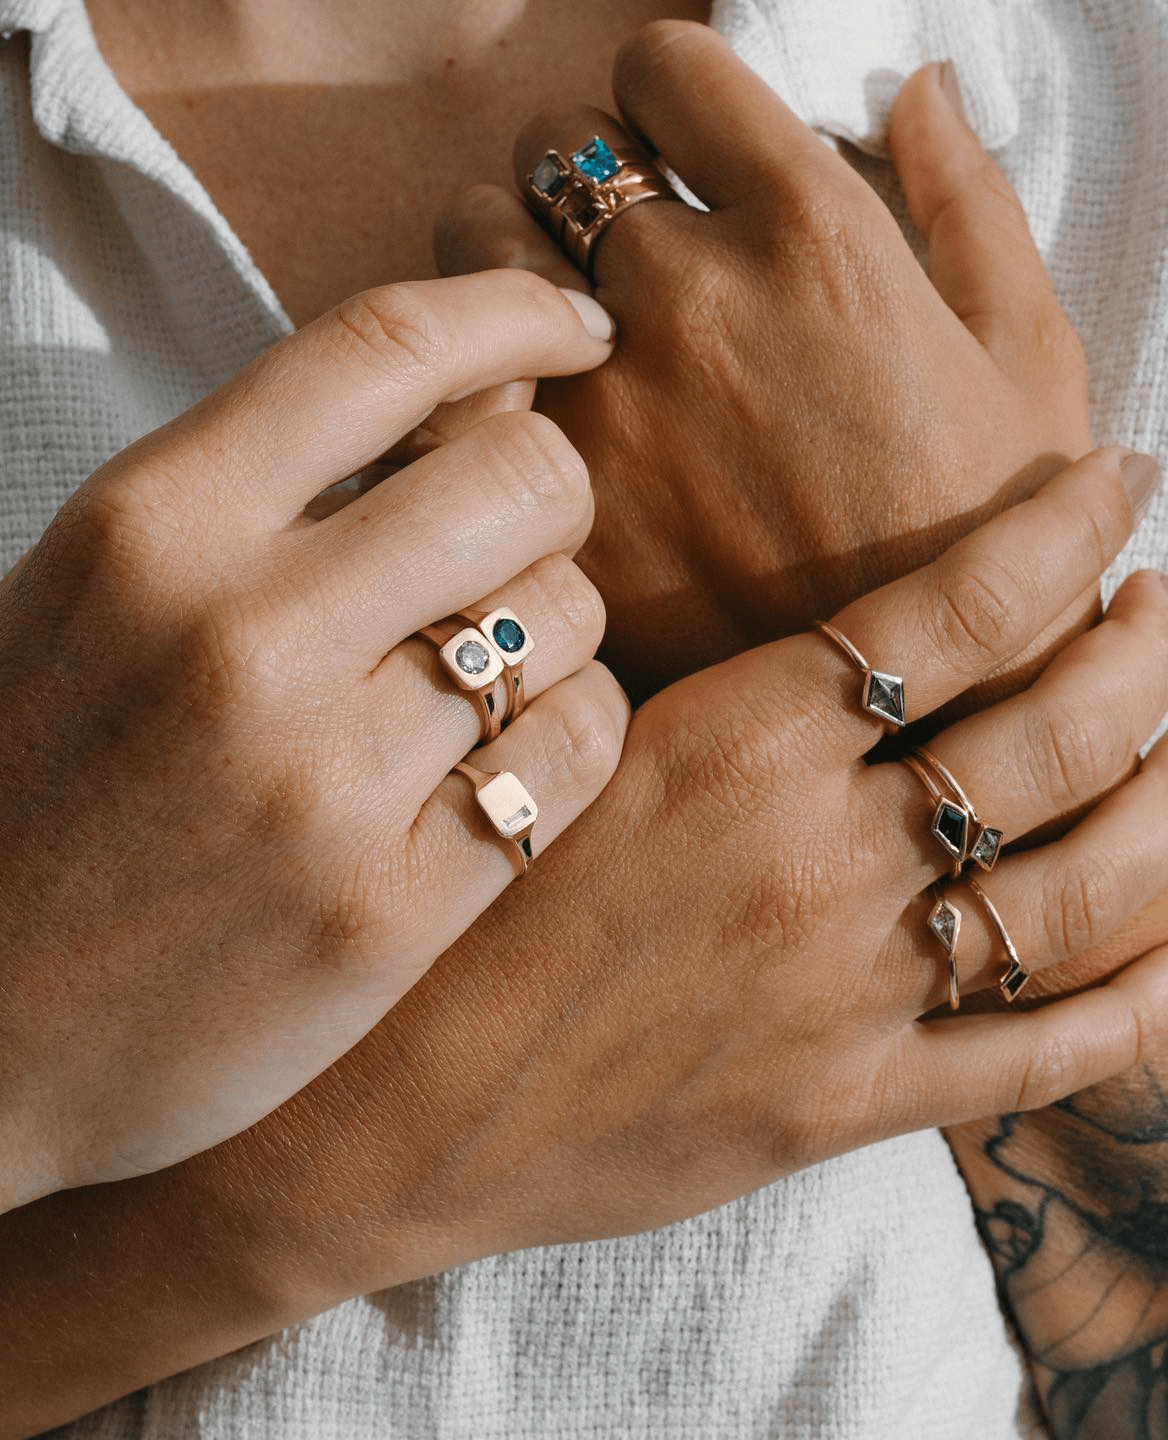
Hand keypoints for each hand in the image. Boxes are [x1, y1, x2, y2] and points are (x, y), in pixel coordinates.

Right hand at [0, 271, 627, 1209]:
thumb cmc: (38, 786)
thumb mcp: (103, 591)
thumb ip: (276, 484)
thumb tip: (486, 384)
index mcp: (151, 528)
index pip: (383, 350)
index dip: (513, 312)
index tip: (579, 327)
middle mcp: (243, 639)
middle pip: (525, 478)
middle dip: (552, 497)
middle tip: (515, 547)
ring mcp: (323, 785)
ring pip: (571, 617)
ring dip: (560, 626)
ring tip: (488, 672)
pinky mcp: (390, 912)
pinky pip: (580, 751)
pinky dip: (574, 731)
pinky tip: (513, 756)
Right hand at [194, 446, 1167, 1297]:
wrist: (387, 1109)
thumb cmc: (445, 900)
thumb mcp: (536, 730)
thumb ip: (638, 622)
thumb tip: (699, 509)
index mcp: (739, 739)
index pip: (963, 602)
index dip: (1072, 530)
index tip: (1125, 480)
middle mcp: (817, 854)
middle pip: (1053, 726)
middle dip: (1144, 645)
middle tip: (1166, 607)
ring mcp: (847, 987)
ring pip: (1083, 879)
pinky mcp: (847, 1103)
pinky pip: (1036, 1058)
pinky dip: (1138, 1010)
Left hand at [434, 24, 1092, 697]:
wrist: (936, 713)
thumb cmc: (996, 533)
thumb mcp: (1033, 357)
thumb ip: (971, 200)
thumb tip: (924, 84)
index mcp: (812, 235)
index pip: (668, 67)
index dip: (671, 92)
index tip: (687, 142)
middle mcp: (691, 299)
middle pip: (554, 147)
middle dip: (582, 175)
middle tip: (620, 242)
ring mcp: (608, 407)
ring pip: (475, 250)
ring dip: (507, 263)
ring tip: (564, 326)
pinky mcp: (559, 511)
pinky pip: (458, 392)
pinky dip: (480, 383)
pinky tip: (535, 419)